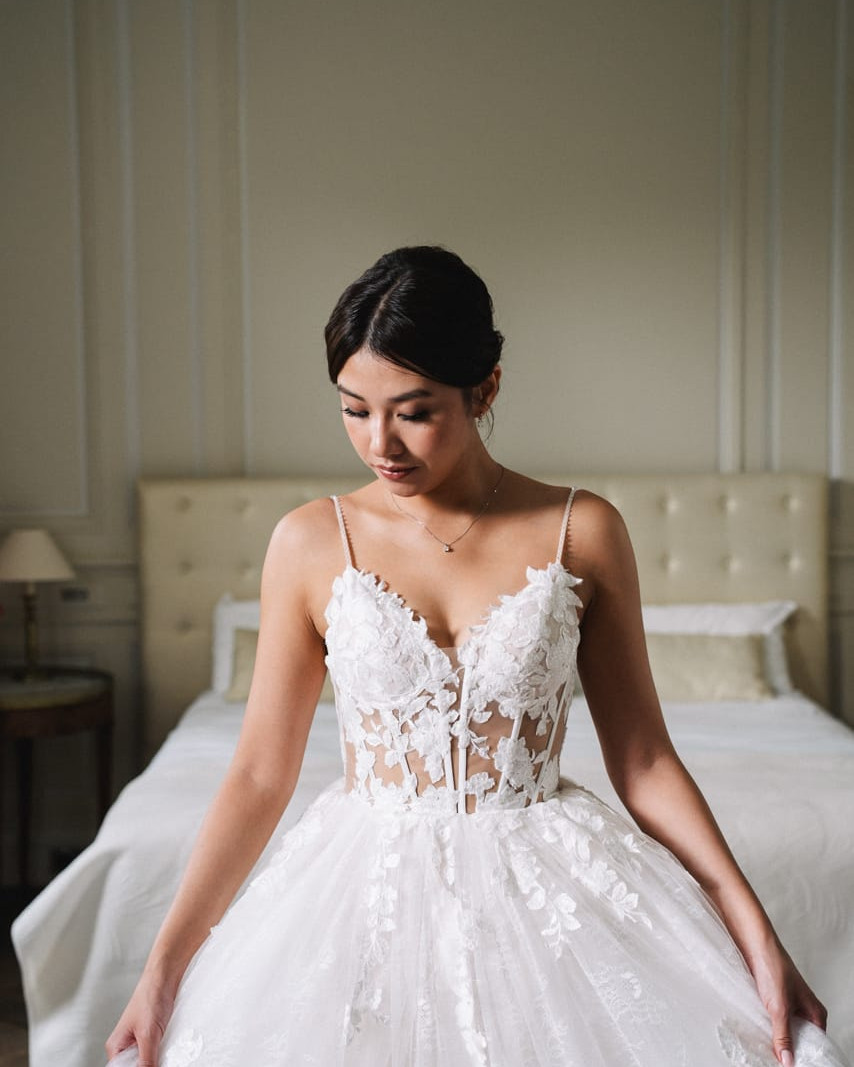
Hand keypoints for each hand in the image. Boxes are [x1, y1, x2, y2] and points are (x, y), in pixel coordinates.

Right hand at [105, 973, 176, 1066]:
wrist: (165, 976)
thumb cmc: (151, 996)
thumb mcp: (148, 1034)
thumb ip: (146, 1060)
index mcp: (116, 1047)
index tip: (150, 1066)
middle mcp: (126, 1045)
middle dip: (148, 1065)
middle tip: (158, 1060)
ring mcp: (140, 1040)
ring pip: (147, 1061)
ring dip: (156, 1060)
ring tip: (163, 1051)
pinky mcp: (153, 1035)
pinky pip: (156, 1052)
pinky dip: (163, 1053)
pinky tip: (169, 1048)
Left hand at [747, 935, 827, 1065]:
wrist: (753, 942)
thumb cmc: (772, 966)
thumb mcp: (779, 1007)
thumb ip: (783, 1036)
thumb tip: (788, 1062)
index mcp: (815, 1014)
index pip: (816, 1046)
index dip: (805, 1057)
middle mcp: (804, 1011)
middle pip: (800, 1040)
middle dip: (788, 1051)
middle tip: (776, 1062)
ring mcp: (788, 1005)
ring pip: (784, 1031)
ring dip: (775, 1040)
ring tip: (765, 1052)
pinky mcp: (772, 1000)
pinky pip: (771, 1021)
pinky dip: (766, 1029)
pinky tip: (757, 1036)